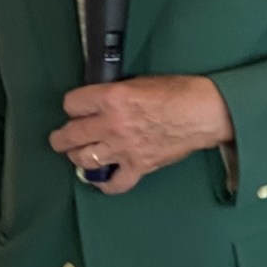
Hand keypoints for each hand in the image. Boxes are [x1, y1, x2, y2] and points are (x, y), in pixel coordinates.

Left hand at [48, 75, 233, 194]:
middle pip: (70, 135)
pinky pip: (114, 184)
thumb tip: (98, 103)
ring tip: (78, 154)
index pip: (72, 104)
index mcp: (111, 98)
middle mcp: (112, 125)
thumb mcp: (138, 82)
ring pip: (84, 159)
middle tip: (61, 138)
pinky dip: (105, 184)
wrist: (205, 112)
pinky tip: (102, 178)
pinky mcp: (138, 167)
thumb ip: (114, 94)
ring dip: (77, 157)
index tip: (75, 109)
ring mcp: (124, 149)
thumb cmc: (177, 91)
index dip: (72, 106)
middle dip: (61, 137)